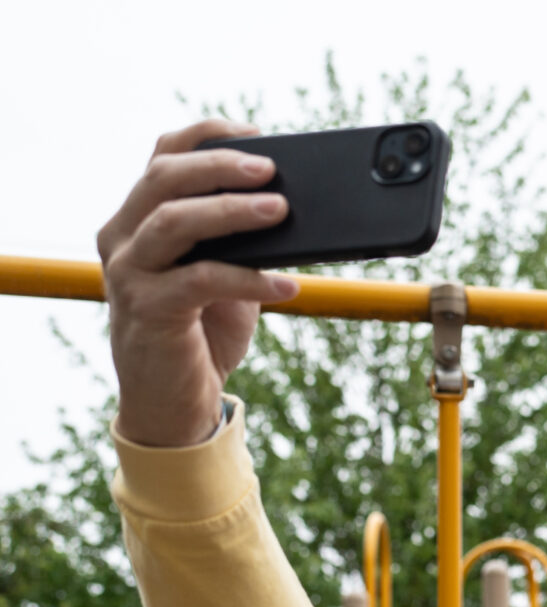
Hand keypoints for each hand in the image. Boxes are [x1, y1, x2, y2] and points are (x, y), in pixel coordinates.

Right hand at [97, 121, 301, 447]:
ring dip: (230, 210)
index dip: (207, 137)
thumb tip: (291, 210)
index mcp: (139, 218)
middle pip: (164, 178)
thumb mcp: (226, 277)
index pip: (163, 156)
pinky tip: (288, 284)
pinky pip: (200, 280)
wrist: (174, 402)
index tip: (257, 133)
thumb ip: (242, 243)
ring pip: (174, 221)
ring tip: (280, 210)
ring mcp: (129, 272)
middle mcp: (123, 237)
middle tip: (271, 168)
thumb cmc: (203, 332)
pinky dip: (249, 278)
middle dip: (220, 166)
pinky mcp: (147, 309)